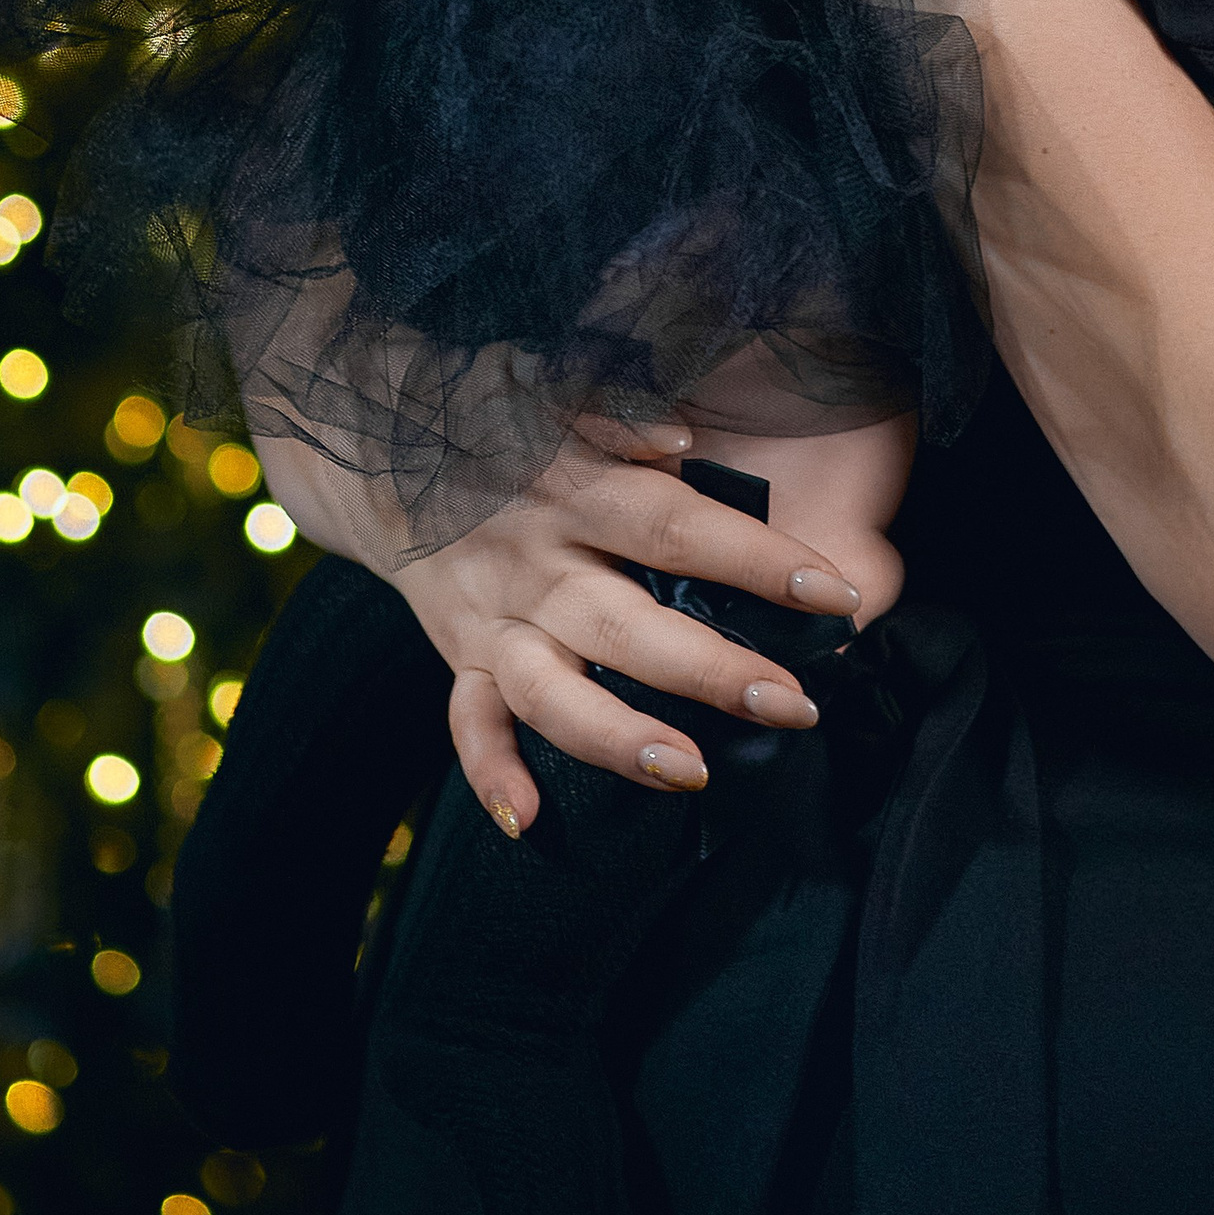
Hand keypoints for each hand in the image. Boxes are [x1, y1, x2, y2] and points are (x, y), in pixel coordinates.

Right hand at [259, 419, 869, 834]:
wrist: (379, 451)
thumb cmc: (497, 418)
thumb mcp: (554, 391)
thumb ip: (619, 412)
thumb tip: (681, 438)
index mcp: (575, 490)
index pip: (679, 526)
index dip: (757, 560)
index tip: (835, 593)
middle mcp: (535, 562)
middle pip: (630, 625)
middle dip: (713, 671)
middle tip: (796, 706)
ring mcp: (493, 617)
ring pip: (555, 693)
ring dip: (620, 738)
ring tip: (693, 775)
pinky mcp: (457, 654)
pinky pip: (467, 723)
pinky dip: (491, 772)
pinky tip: (528, 823)